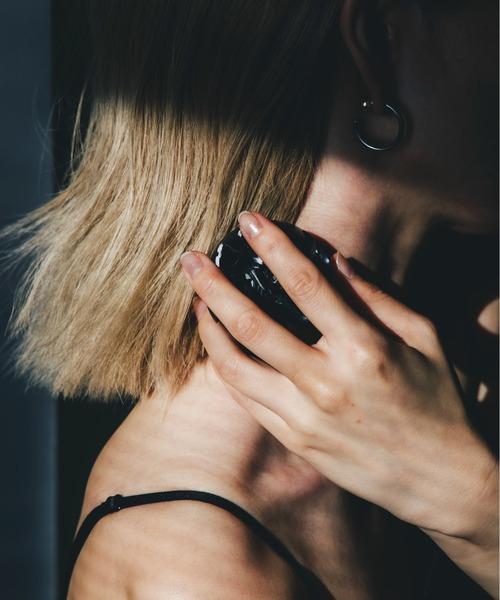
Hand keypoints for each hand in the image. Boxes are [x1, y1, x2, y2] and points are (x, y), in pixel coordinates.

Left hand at [181, 212, 497, 590]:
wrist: (439, 480)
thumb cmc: (438, 402)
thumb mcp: (426, 337)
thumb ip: (379, 297)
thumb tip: (336, 261)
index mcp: (365, 349)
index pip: (305, 285)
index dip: (273, 247)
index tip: (248, 220)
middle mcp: (327, 383)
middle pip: (252, 324)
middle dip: (214, 285)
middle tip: (191, 258)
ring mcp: (305, 417)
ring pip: (235, 367)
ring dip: (209, 328)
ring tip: (197, 301)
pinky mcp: (294, 441)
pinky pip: (245, 399)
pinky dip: (225, 367)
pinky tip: (218, 345)